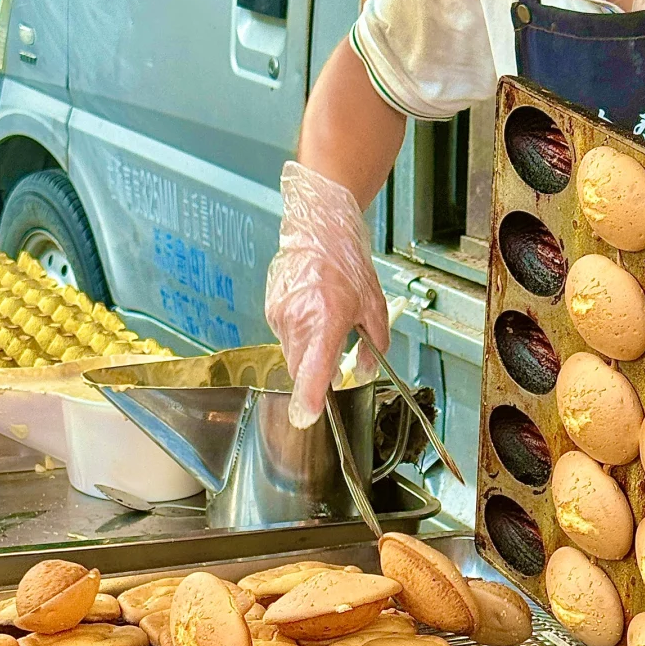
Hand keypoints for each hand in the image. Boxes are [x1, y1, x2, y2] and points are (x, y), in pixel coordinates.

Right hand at [265, 161, 390, 429]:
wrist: (318, 227)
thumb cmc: (347, 264)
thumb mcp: (373, 307)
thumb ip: (373, 346)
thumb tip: (365, 372)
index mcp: (326, 320)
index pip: (313, 369)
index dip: (309, 398)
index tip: (305, 418)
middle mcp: (298, 320)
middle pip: (302, 370)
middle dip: (316, 376)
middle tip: (334, 363)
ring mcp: (280, 315)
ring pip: (293, 355)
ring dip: (309, 353)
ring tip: (325, 323)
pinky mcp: (271, 310)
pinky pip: (286, 337)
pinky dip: (300, 336)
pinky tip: (312, 313)